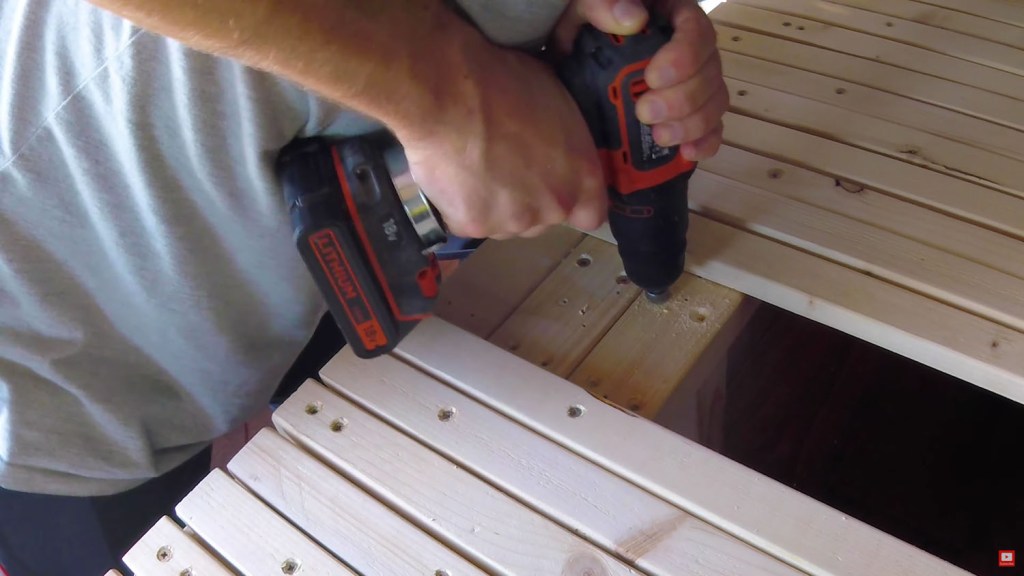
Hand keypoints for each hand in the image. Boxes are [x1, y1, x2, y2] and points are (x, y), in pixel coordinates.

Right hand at [396, 42, 607, 239]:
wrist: (449, 97)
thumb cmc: (503, 84)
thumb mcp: (555, 99)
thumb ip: (563, 138)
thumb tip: (555, 136)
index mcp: (582, 176)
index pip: (592, 214)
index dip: (573, 202)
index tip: (557, 186)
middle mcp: (553, 207)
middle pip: (545, 219)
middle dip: (530, 200)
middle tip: (507, 167)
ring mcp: (513, 222)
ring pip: (507, 223)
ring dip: (496, 205)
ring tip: (475, 167)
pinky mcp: (474, 227)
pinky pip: (471, 221)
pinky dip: (462, 204)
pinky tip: (454, 174)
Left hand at [553, 0, 727, 160]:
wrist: (569, 68)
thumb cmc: (579, 32)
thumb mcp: (580, 12)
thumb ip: (599, 5)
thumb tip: (632, 17)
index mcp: (671, 17)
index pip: (696, 31)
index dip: (684, 56)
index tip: (653, 77)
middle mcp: (691, 50)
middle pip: (709, 72)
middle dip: (683, 98)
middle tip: (645, 112)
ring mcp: (694, 84)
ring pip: (714, 102)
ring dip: (692, 124)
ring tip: (660, 137)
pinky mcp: (689, 115)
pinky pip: (712, 128)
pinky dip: (705, 142)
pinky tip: (687, 153)